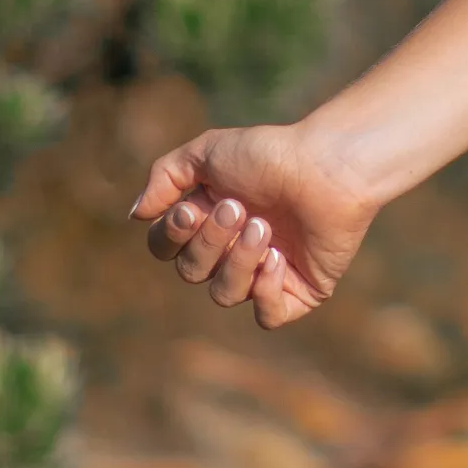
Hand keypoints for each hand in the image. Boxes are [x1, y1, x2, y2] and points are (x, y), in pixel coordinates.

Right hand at [130, 121, 380, 327]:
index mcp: (207, 220)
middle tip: (240, 208)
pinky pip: (266, 316)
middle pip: (191, 272)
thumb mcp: (210, 151)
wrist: (332, 165)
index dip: (171, 237)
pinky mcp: (297, 292)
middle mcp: (231, 251)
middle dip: (211, 242)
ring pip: (224, 295)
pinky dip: (266, 292)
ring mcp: (264, 274)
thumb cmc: (273, 153)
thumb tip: (136, 214)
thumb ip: (166, 176)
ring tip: (264, 227)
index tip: (191, 211)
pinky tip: (278, 259)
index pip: (165, 248)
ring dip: (238, 261)